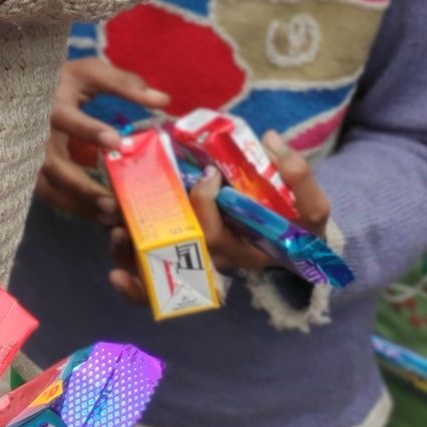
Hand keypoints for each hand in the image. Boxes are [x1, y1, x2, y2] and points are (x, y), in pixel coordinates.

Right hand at [35, 56, 170, 224]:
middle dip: (81, 185)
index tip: (117, 141)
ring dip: (77, 203)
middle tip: (113, 202)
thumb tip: (163, 100)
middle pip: (52, 164)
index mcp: (51, 103)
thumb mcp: (92, 73)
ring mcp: (30, 154)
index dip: (89, 130)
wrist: (28, 88)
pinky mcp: (32, 170)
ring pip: (48, 186)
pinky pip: (49, 194)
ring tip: (108, 216)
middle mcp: (35, 132)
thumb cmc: (67, 81)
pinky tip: (98, 216)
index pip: (66, 118)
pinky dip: (72, 207)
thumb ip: (125, 84)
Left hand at [107, 131, 333, 303]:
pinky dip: (135, 286)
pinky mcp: (185, 265)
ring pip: (162, 274)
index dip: (203, 204)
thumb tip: (272, 139)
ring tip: (114, 230)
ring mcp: (202, 268)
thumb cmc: (300, 227)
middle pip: (178, 257)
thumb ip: (299, 176)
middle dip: (154, 234)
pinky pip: (156, 287)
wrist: (294, 247)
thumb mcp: (312, 206)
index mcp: (246, 252)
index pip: (217, 236)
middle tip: (131, 207)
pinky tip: (115, 273)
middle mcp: (219, 265)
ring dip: (134, 255)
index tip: (204, 175)